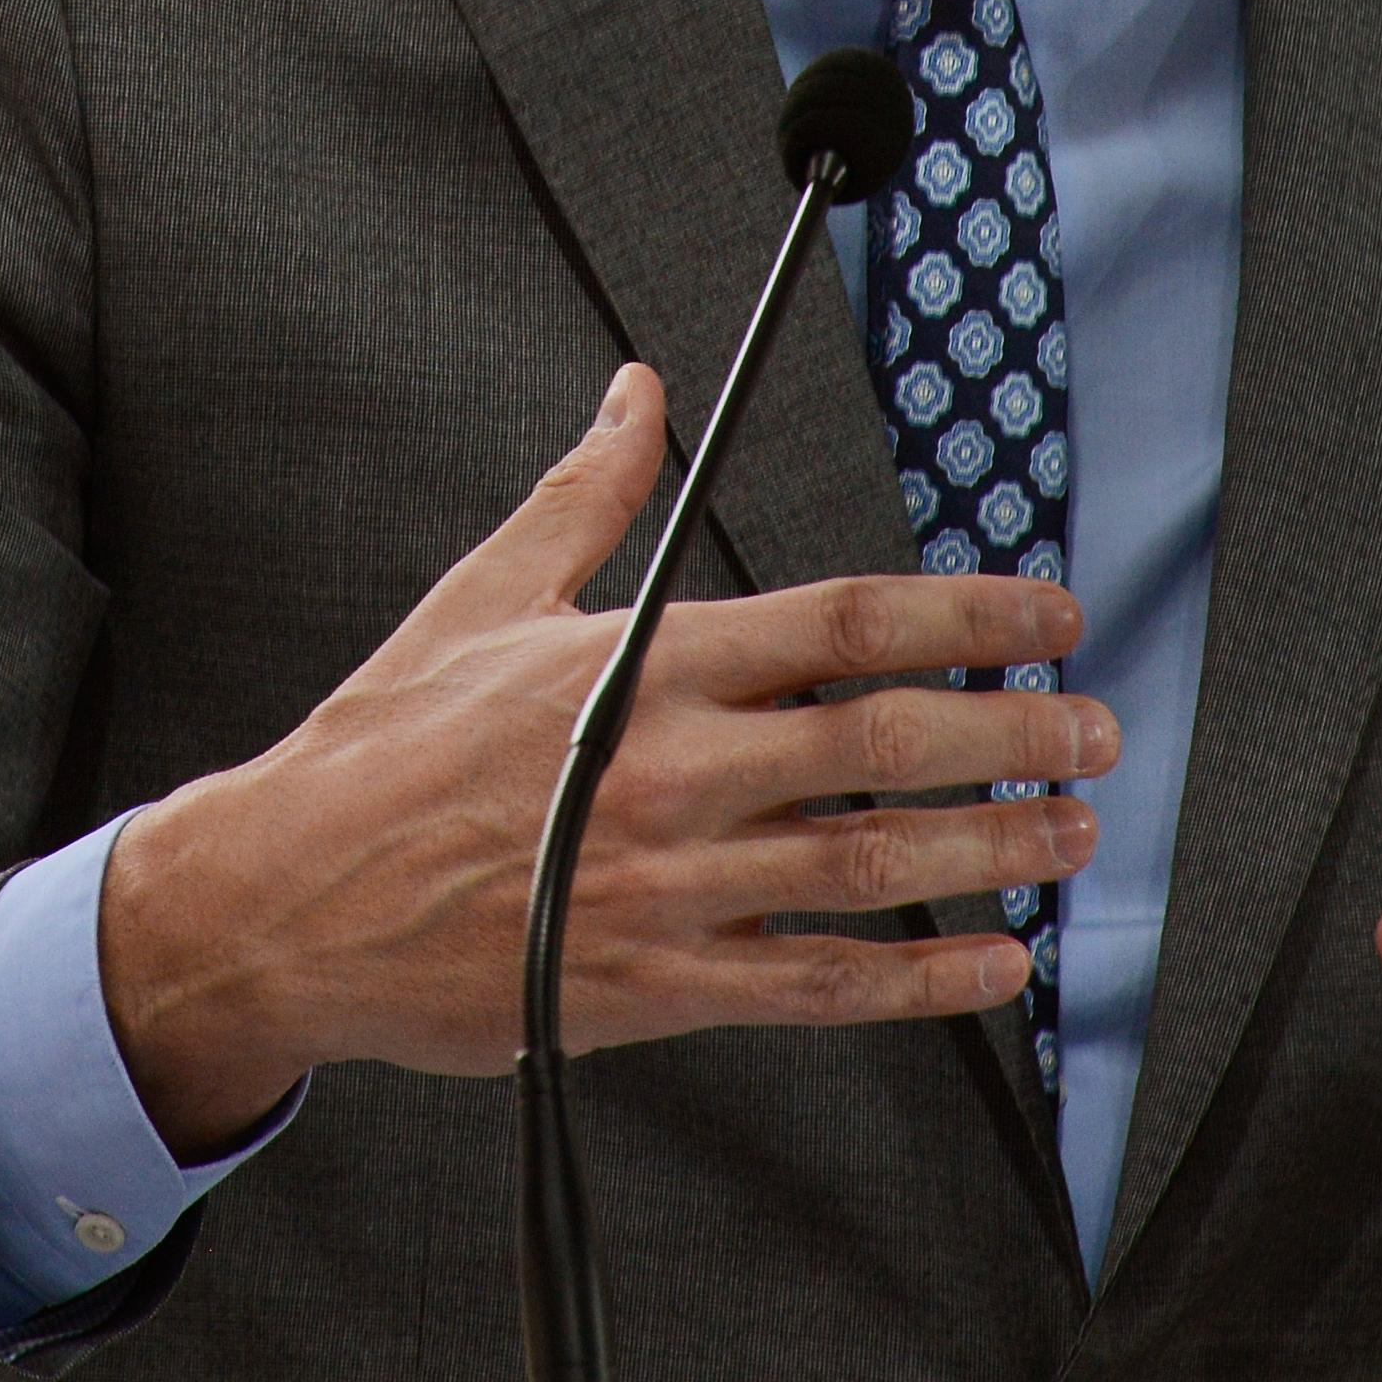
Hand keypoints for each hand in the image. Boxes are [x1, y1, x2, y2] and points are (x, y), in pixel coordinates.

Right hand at [94, 366, 1110, 1155]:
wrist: (286, 899)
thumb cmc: (382, 747)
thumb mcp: (481, 596)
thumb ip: (584, 495)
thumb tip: (638, 395)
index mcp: (641, 663)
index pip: (844, 621)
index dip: (967, 612)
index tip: (1047, 613)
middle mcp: (671, 769)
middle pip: (888, 738)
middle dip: (1014, 728)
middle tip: (1094, 723)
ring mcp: (671, 884)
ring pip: (875, 862)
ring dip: (995, 844)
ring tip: (1072, 828)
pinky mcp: (657, 986)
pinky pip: (820, 986)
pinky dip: (923, 981)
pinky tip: (996, 964)